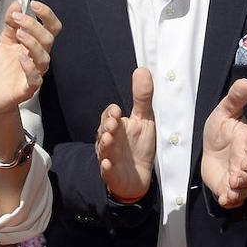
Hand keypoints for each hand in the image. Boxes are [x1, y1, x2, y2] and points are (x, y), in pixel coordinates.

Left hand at [0, 1, 58, 115]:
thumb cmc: (2, 70)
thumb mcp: (4, 43)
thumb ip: (10, 25)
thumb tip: (16, 3)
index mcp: (35, 46)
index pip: (51, 28)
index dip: (47, 14)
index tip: (33, 3)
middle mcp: (38, 58)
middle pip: (49, 39)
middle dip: (34, 25)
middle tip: (17, 18)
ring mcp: (35, 73)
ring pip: (44, 57)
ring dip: (32, 42)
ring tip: (18, 34)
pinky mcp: (28, 89)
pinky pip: (35, 79)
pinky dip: (29, 67)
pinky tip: (20, 57)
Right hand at [96, 68, 157, 203]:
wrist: (137, 177)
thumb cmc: (138, 146)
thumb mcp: (144, 120)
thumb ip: (142, 97)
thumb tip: (142, 69)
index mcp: (115, 127)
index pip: (108, 116)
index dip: (111, 114)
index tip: (117, 110)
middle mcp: (109, 141)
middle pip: (103, 132)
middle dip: (106, 127)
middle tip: (112, 124)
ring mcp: (109, 157)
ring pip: (103, 150)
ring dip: (105, 144)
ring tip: (109, 139)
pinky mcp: (112, 174)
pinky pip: (106, 171)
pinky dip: (106, 168)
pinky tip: (107, 165)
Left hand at [200, 79, 246, 208]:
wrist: (212, 148)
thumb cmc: (222, 130)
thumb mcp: (224, 112)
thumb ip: (234, 99)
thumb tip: (244, 82)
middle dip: (246, 178)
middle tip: (235, 179)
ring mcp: (240, 177)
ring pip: (246, 188)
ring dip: (239, 191)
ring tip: (229, 191)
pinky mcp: (229, 188)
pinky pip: (234, 198)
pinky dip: (230, 201)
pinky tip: (224, 200)